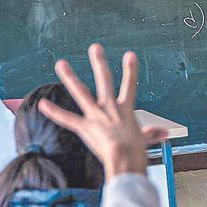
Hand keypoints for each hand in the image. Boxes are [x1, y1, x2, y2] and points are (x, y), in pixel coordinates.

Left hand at [40, 44, 169, 178]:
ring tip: (60, 63)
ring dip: (70, 77)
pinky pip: (67, 118)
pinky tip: (42, 104)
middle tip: (95, 47)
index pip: (130, 86)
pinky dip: (54, 112)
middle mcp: (110, 108)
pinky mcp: (85, 127)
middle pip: (104, 80)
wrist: (125, 158)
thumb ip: (153, 134)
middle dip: (99, 63)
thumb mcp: (146, 140)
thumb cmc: (136, 151)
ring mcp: (96, 115)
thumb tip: (164, 134)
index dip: (130, 70)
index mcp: (126, 110)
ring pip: (81, 92)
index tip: (129, 55)